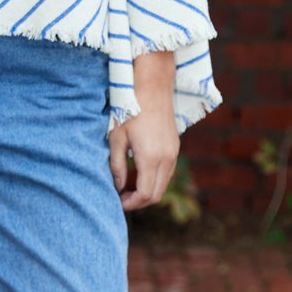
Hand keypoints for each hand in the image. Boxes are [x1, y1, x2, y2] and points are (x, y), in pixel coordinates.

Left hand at [108, 50, 178, 211]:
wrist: (152, 88)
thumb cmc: (130, 110)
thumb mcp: (116, 138)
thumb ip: (116, 166)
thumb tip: (118, 187)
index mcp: (150, 158)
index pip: (145, 194)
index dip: (131, 204)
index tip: (117, 202)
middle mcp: (166, 159)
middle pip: (157, 194)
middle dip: (139, 201)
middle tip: (122, 198)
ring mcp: (173, 153)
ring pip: (163, 184)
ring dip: (147, 190)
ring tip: (128, 186)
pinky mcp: (175, 147)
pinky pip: (167, 172)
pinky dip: (154, 179)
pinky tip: (139, 172)